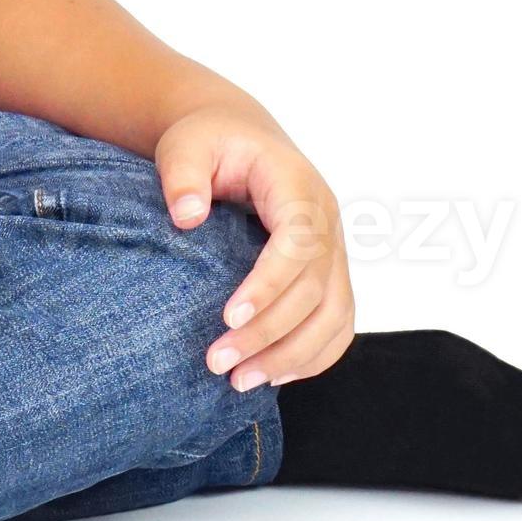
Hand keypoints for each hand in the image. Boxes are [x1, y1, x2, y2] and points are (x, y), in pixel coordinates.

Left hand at [154, 103, 355, 388]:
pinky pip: (338, 323)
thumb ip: (183, 174)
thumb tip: (186, 215)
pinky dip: (314, 356)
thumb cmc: (211, 141)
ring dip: (293, 356)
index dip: (269, 285)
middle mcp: (327, 221)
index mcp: (298, 186)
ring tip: (240, 382)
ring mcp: (334, 250)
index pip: (298, 244)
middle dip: (269, 333)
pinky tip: (273, 376)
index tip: (228, 318)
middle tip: (217, 363)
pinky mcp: (329, 274)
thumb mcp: (187, 145)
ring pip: (335, 315)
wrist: (238, 138)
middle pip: (315, 289)